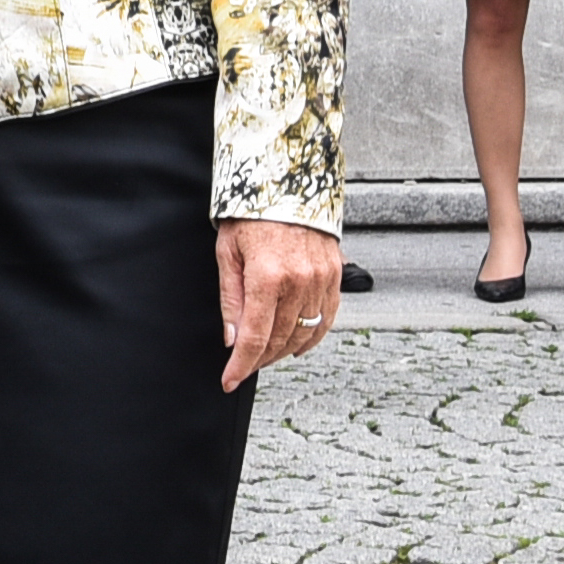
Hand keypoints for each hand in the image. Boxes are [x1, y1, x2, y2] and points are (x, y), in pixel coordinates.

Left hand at [216, 218, 340, 390]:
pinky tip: (295, 343)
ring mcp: (322, 281)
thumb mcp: (227, 252)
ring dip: (282, 350)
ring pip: (304, 335)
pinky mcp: (335, 278)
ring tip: (264, 353)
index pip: (254, 337)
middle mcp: (300, 282)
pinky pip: (326, 320)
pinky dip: (310, 337)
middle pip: (279, 340)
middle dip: (258, 359)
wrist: (288, 182)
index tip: (229, 381)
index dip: (240, 366)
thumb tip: (231, 339)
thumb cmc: (252, 212)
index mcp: (268, 276)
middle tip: (242, 364)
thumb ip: (231, 299)